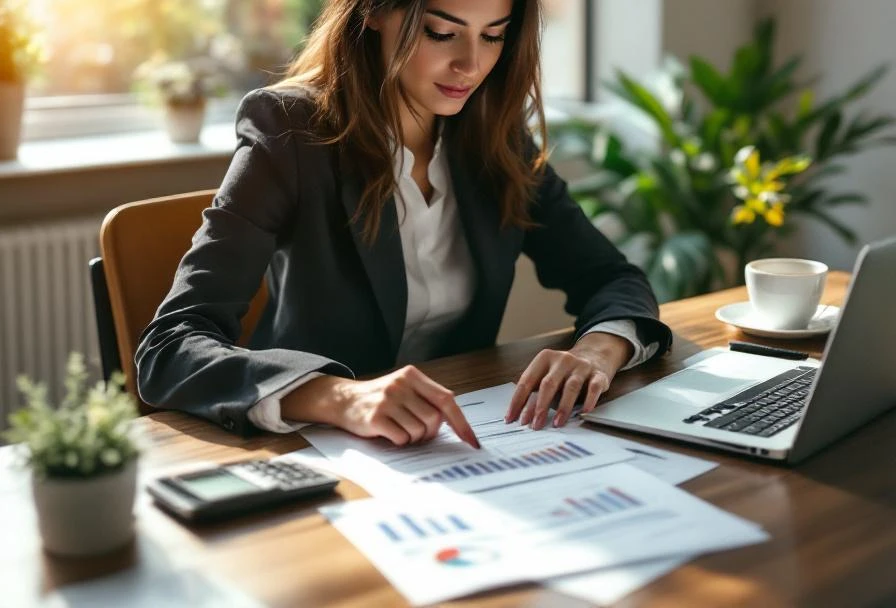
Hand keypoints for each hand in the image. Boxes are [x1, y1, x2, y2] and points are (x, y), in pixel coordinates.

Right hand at [281, 366, 479, 447]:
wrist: (344, 400)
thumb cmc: (381, 398)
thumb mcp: (404, 388)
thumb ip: (428, 398)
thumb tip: (458, 423)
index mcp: (412, 375)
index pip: (446, 399)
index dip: (461, 422)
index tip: (471, 440)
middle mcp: (401, 385)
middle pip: (434, 419)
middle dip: (430, 432)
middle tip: (418, 431)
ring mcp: (387, 400)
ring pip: (419, 431)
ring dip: (414, 438)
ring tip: (401, 429)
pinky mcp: (375, 417)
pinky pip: (402, 438)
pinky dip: (400, 441)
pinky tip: (390, 433)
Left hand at [505, 332, 633, 429]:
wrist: (594, 355)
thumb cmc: (564, 371)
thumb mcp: (547, 374)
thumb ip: (535, 391)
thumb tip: (521, 416)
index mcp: (545, 358)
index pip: (527, 380)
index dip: (518, 400)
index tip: (512, 418)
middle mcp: (562, 360)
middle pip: (548, 384)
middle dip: (540, 406)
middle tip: (534, 424)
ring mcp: (581, 366)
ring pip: (571, 387)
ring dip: (563, 407)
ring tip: (557, 423)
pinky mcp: (598, 374)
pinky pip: (594, 387)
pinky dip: (589, 400)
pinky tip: (584, 412)